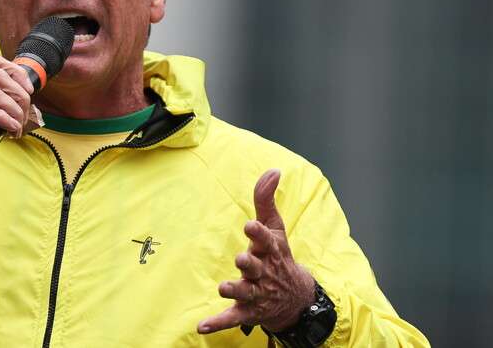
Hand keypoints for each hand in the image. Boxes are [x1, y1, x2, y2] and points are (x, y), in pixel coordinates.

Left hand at [197, 169, 315, 334]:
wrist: (295, 297)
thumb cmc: (278, 256)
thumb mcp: (275, 227)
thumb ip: (266, 199)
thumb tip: (273, 170)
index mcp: (270, 250)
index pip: (266, 240)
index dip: (258, 234)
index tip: (250, 225)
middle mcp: (264, 273)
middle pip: (255, 268)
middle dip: (249, 264)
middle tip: (241, 260)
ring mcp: (256, 293)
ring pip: (244, 292)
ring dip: (234, 290)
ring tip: (223, 287)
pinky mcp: (247, 311)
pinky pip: (231, 318)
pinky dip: (217, 323)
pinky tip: (201, 326)